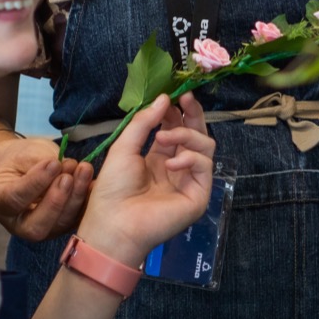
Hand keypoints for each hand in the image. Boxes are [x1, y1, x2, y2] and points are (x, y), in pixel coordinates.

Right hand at [0, 137, 92, 241]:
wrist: (23, 169)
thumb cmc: (20, 159)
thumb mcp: (23, 154)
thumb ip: (40, 163)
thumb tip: (65, 168)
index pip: (15, 199)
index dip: (36, 183)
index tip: (53, 163)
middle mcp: (17, 224)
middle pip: (36, 226)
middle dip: (56, 201)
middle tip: (68, 176)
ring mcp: (41, 229)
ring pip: (59, 224)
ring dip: (75, 198)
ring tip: (84, 170)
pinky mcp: (60, 227)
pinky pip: (76, 220)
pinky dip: (87, 202)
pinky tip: (94, 183)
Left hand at [77, 93, 214, 262]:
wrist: (114, 222)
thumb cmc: (113, 188)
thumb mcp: (125, 147)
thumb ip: (145, 122)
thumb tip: (165, 98)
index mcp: (159, 158)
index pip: (177, 129)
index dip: (177, 112)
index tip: (175, 96)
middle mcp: (177, 168)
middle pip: (196, 135)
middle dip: (192, 115)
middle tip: (187, 99)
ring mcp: (190, 182)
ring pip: (206, 146)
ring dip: (186, 135)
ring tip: (163, 138)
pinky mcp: (198, 195)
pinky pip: (205, 166)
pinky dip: (190, 158)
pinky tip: (171, 163)